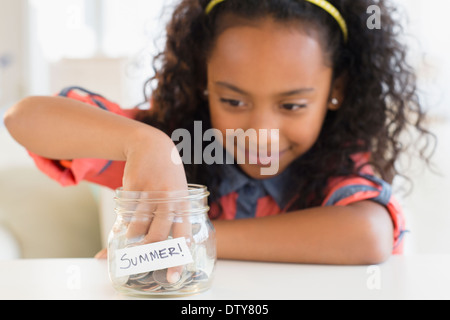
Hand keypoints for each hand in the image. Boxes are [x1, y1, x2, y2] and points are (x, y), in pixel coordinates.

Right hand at [102, 126, 190, 283]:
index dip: (178, 258)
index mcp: (184, 204)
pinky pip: (126, 215)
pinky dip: (123, 224)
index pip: (183, 236)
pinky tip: (124, 224)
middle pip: (157, 236)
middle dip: (147, 253)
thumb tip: (166, 244)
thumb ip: (175, 216)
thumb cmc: (167, 174)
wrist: (151, 146)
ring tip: (131, 238)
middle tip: (141, 262)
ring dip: (132, 238)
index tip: (172, 276)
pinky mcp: (133, 189)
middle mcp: (169, 200)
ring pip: (138, 227)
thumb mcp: (179, 192)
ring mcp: (150, 194)